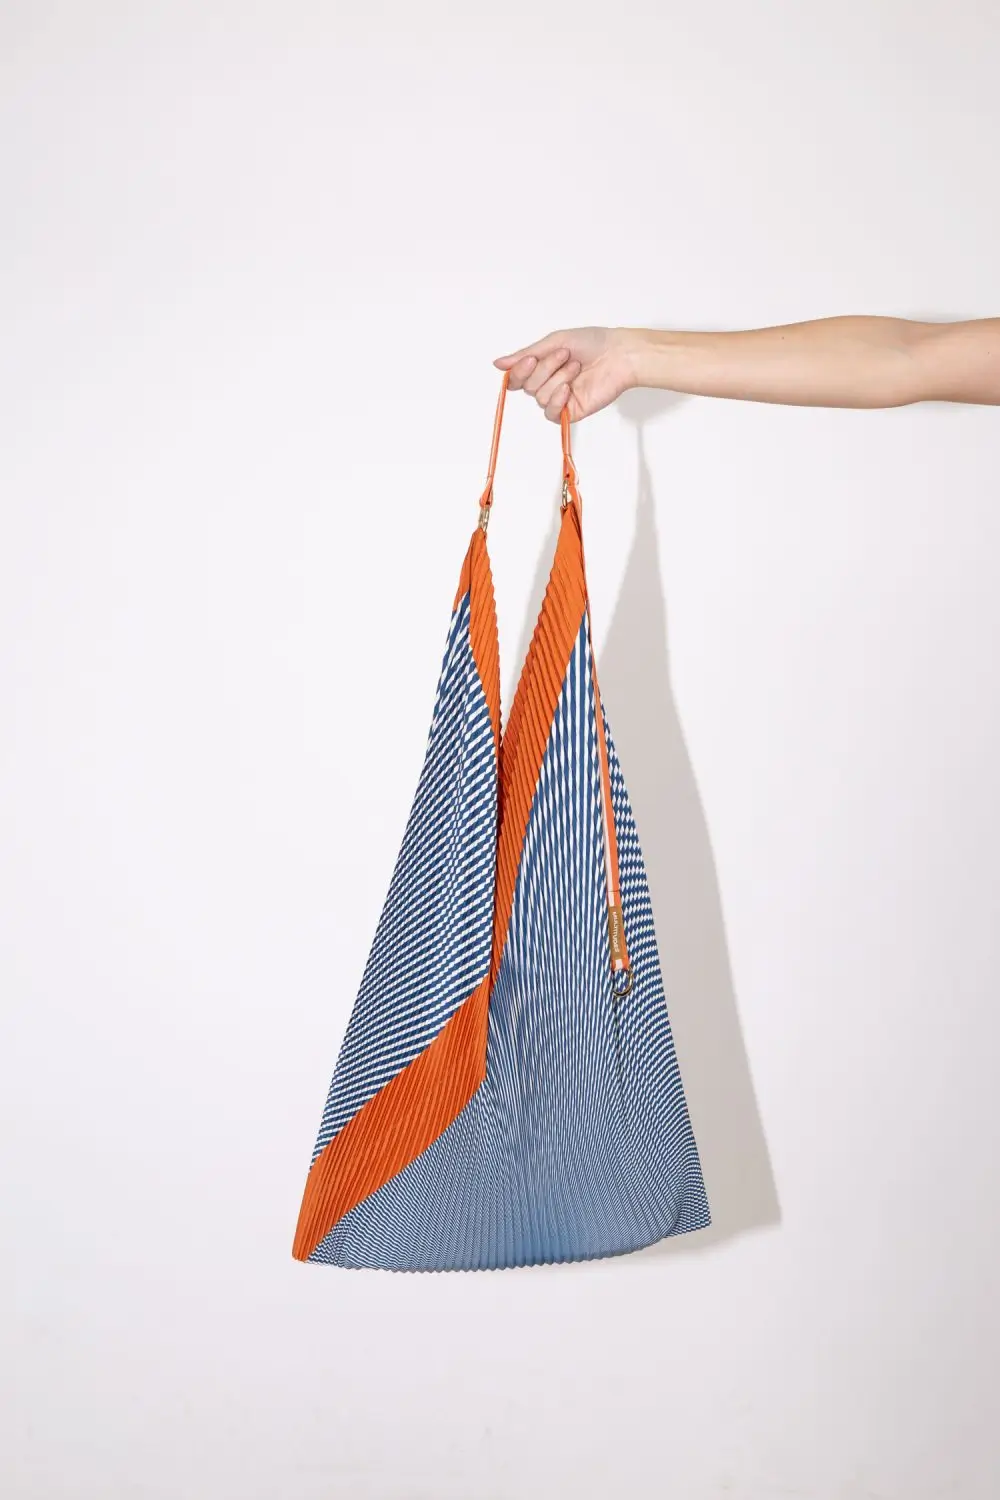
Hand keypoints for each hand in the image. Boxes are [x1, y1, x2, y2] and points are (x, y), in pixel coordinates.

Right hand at [493, 327, 638, 421]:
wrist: (618, 354)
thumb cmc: (592, 343)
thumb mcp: (554, 341)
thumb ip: (525, 354)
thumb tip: (498, 363)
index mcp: (542, 367)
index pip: (516, 379)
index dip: (519, 371)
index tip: (531, 358)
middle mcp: (549, 384)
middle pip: (528, 387)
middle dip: (545, 369)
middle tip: (565, 356)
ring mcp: (560, 399)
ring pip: (540, 397)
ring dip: (558, 379)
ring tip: (576, 368)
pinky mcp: (571, 412)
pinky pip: (551, 413)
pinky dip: (557, 400)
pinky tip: (568, 389)